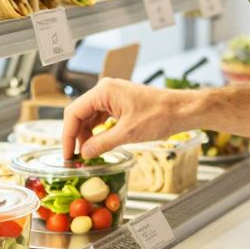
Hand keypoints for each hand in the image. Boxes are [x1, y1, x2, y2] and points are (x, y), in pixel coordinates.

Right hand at [62, 78, 181, 158]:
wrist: (182, 110)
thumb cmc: (159, 116)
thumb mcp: (127, 134)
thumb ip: (102, 144)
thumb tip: (85, 154)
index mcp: (103, 91)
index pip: (74, 113)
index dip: (67, 135)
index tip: (67, 154)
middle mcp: (105, 90)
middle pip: (80, 114)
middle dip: (76, 136)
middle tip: (76, 157)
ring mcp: (113, 96)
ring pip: (90, 117)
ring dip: (87, 135)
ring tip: (88, 154)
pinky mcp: (121, 103)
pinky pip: (102, 117)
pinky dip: (98, 131)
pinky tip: (99, 144)